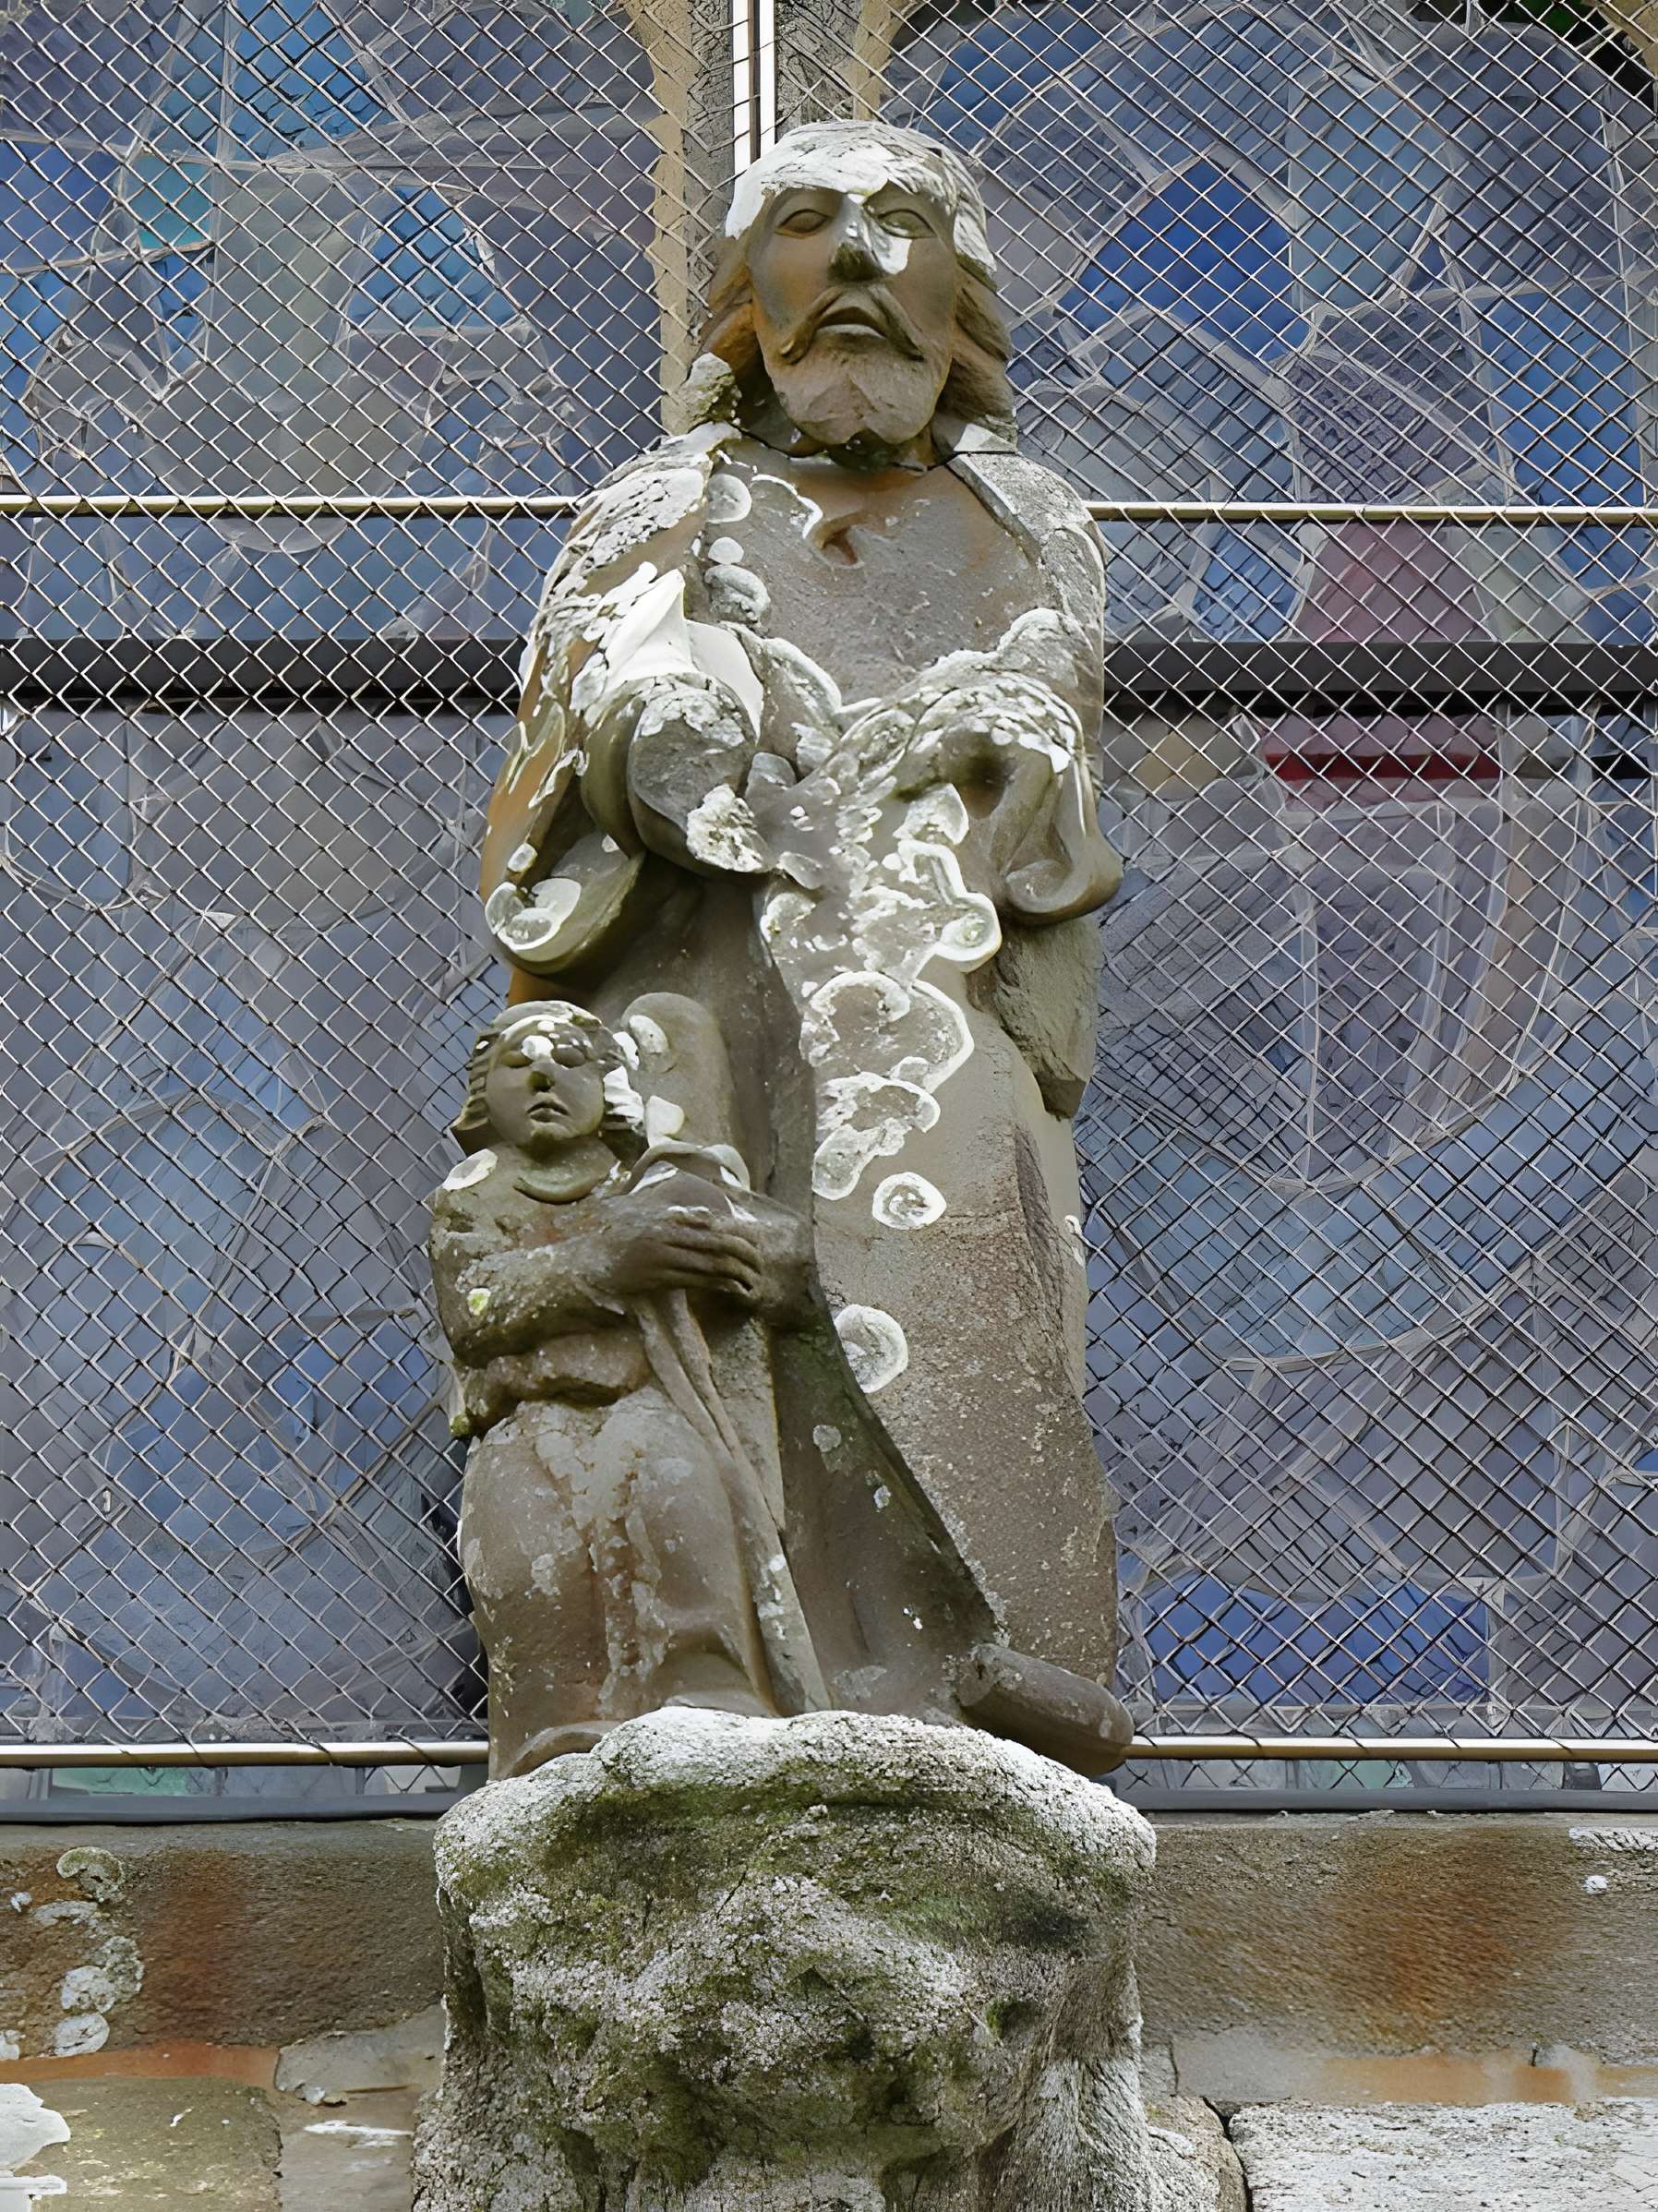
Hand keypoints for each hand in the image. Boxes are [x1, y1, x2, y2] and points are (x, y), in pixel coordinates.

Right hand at [589, 1191, 762, 1304]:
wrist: (585, 1264)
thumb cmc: (619, 1244)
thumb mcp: (647, 1220)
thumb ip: (676, 1217)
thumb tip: (709, 1218)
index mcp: (665, 1218)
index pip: (711, 1223)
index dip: (736, 1234)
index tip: (755, 1243)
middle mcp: (665, 1233)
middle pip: (716, 1243)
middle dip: (743, 1254)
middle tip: (760, 1264)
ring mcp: (660, 1256)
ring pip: (708, 1263)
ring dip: (735, 1273)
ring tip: (752, 1280)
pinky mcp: (656, 1278)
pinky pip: (694, 1280)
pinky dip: (717, 1284)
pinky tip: (732, 1289)